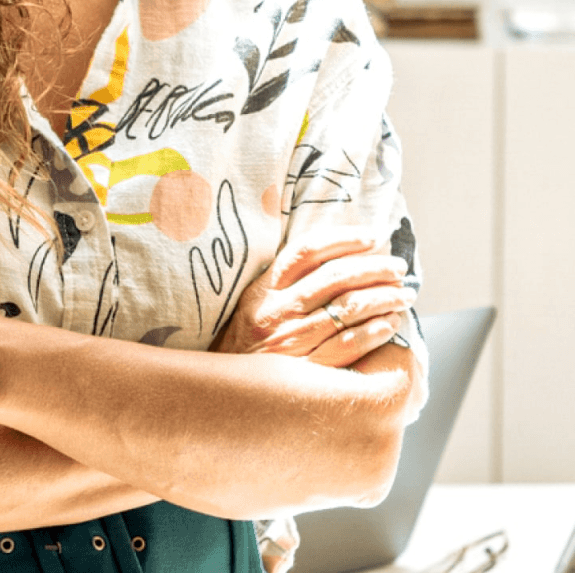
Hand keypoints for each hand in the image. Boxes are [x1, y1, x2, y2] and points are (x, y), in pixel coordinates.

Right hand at [211, 228, 414, 367]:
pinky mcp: (306, 372)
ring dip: (383, 298)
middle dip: (374, 267)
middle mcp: (278, 312)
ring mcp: (292, 342)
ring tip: (404, 294)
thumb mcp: (254, 304)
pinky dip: (375, 332)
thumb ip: (286, 282)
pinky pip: (348, 347)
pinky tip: (391, 323)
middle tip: (399, 266)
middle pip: (334, 277)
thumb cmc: (248, 343)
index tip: (373, 236)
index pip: (307, 251)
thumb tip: (336, 257)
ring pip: (348, 310)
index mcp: (265, 289)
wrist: (225, 395)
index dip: (343, 238)